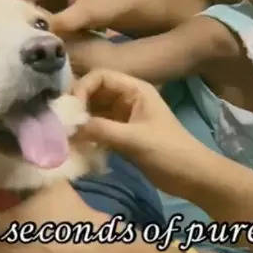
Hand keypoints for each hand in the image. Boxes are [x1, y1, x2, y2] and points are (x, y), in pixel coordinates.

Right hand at [72, 69, 205, 196]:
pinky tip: (75, 146)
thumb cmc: (169, 152)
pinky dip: (86, 135)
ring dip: (79, 122)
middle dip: (76, 106)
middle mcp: (127, 99)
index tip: (71, 110)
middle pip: (93, 93)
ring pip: (93, 112)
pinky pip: (97, 129)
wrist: (192, 176)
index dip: (82, 88)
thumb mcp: (134, 139)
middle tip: (60, 124)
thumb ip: (100, 130)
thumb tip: (67, 127)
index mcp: (135, 90)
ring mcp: (124, 117)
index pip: (100, 76)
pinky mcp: (122, 135)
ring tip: (64, 137)